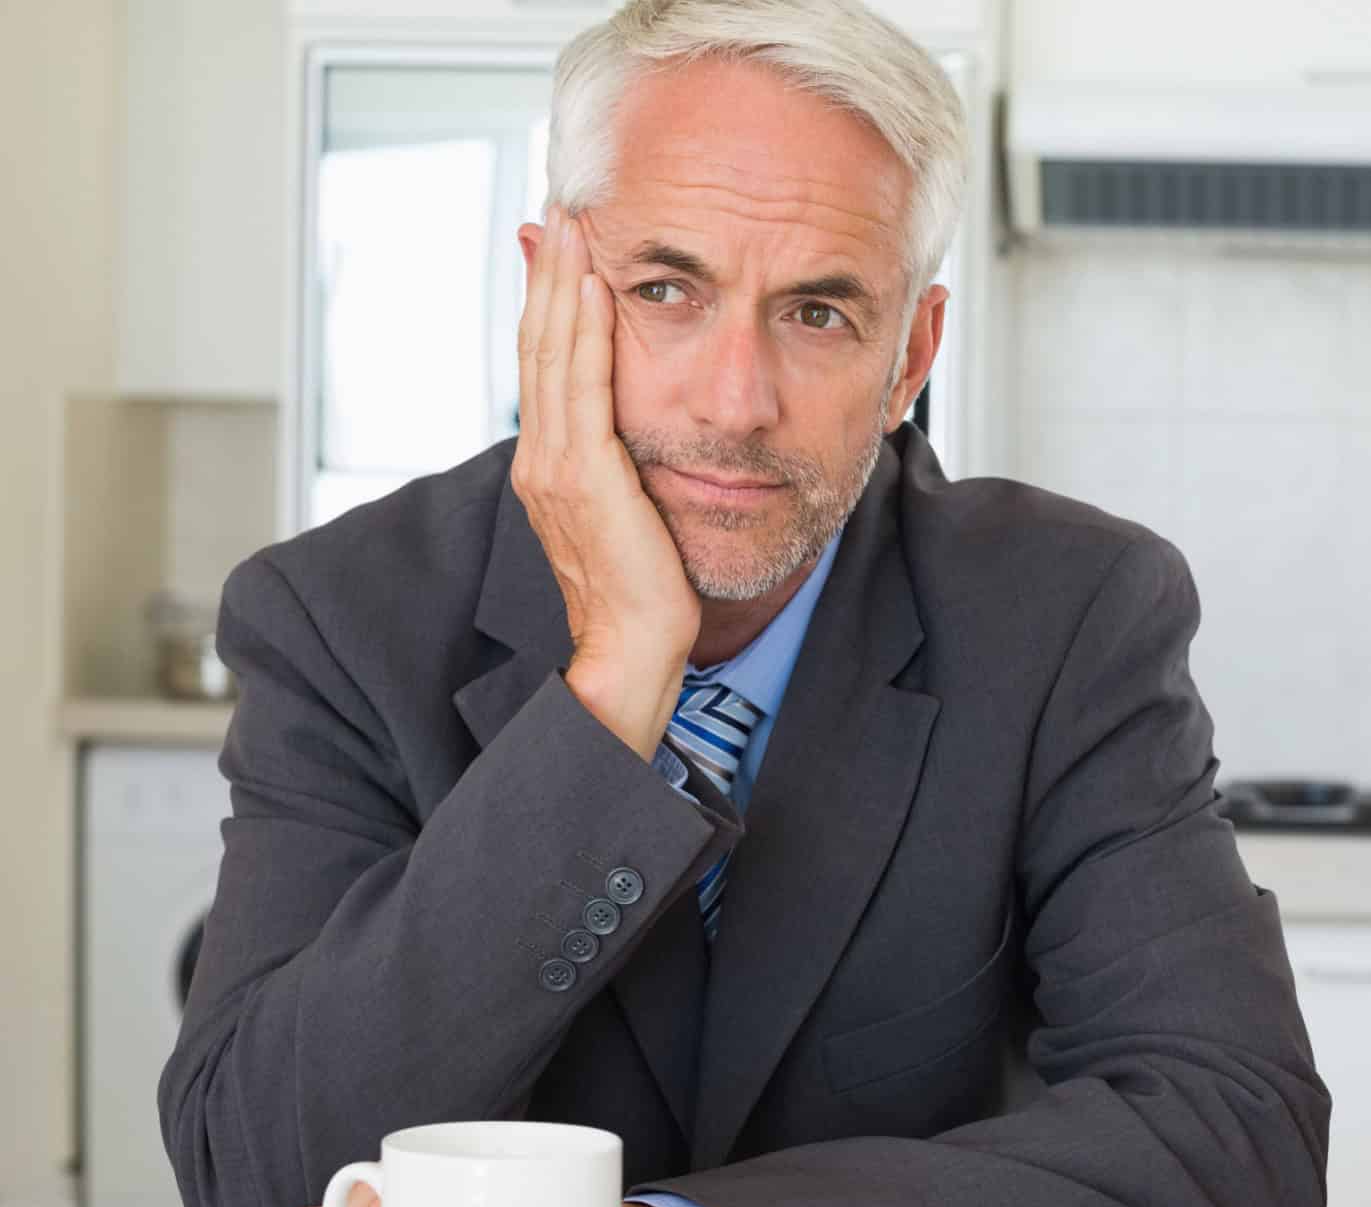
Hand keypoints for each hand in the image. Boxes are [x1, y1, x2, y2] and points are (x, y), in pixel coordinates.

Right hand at [513, 204, 699, 757]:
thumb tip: (646, 431)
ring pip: (552, 352)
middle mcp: (543, 457)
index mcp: (554, 464)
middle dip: (550, 270)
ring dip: (560, 281)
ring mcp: (556, 466)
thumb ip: (631, 467)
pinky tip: (591, 285)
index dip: (553, 297)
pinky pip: (582, 387)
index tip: (565, 239)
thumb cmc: (648, 597)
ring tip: (571, 221)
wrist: (634, 657)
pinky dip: (582, 330)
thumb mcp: (637, 515)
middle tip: (559, 203)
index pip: (549, 360)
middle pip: (540, 341)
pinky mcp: (582, 478)